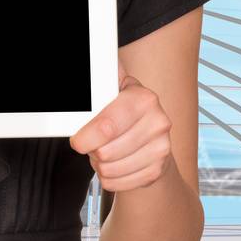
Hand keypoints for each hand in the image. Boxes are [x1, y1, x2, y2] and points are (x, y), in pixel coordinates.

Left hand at [69, 61, 173, 191]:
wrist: (151, 138)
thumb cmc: (124, 112)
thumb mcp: (113, 92)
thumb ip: (101, 81)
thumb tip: (90, 57)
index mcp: (144, 98)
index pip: (107, 126)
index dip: (86, 137)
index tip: (78, 140)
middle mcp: (158, 121)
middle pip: (106, 152)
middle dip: (94, 150)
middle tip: (97, 142)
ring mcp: (162, 147)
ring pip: (109, 170)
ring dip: (101, 164)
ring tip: (108, 151)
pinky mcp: (158, 170)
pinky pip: (117, 183)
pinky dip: (110, 178)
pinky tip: (117, 163)